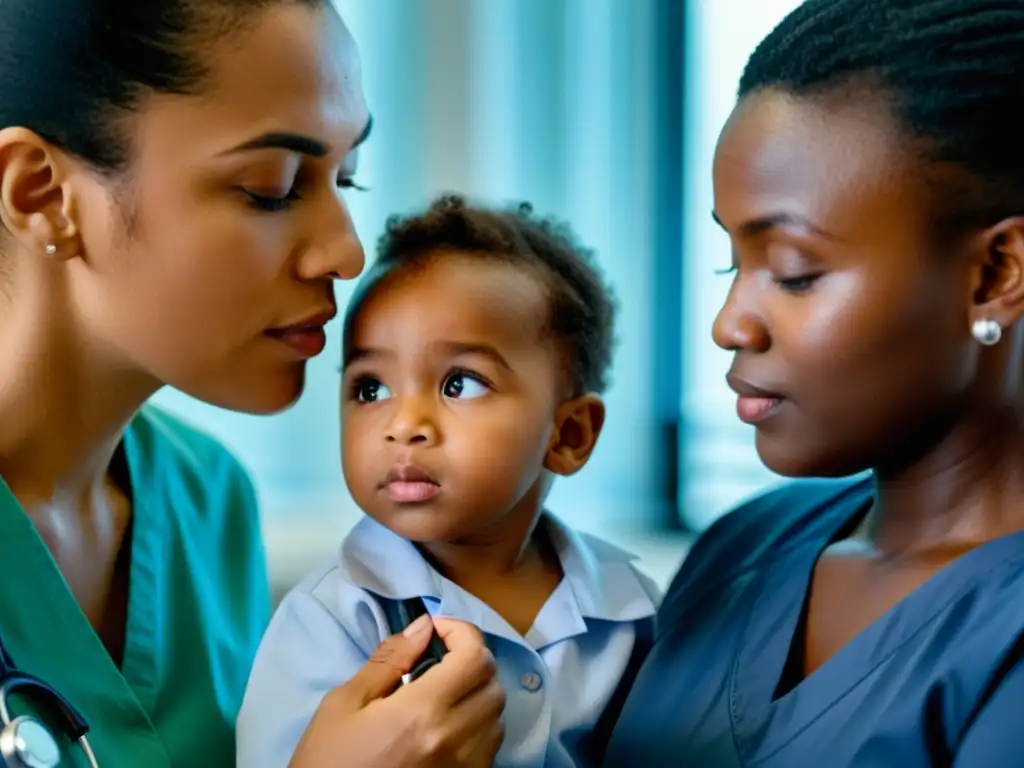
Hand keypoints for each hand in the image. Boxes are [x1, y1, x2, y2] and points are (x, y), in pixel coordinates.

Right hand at [288, 615, 505, 767]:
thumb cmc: (328, 760)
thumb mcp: (344, 704)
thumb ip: (389, 660)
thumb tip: (423, 626)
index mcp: (422, 712)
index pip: (474, 657)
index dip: (462, 632)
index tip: (437, 630)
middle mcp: (454, 740)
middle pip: (493, 683)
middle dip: (472, 659)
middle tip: (440, 659)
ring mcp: (465, 767)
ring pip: (497, 716)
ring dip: (477, 693)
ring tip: (443, 693)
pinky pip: (490, 747)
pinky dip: (478, 726)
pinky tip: (447, 726)